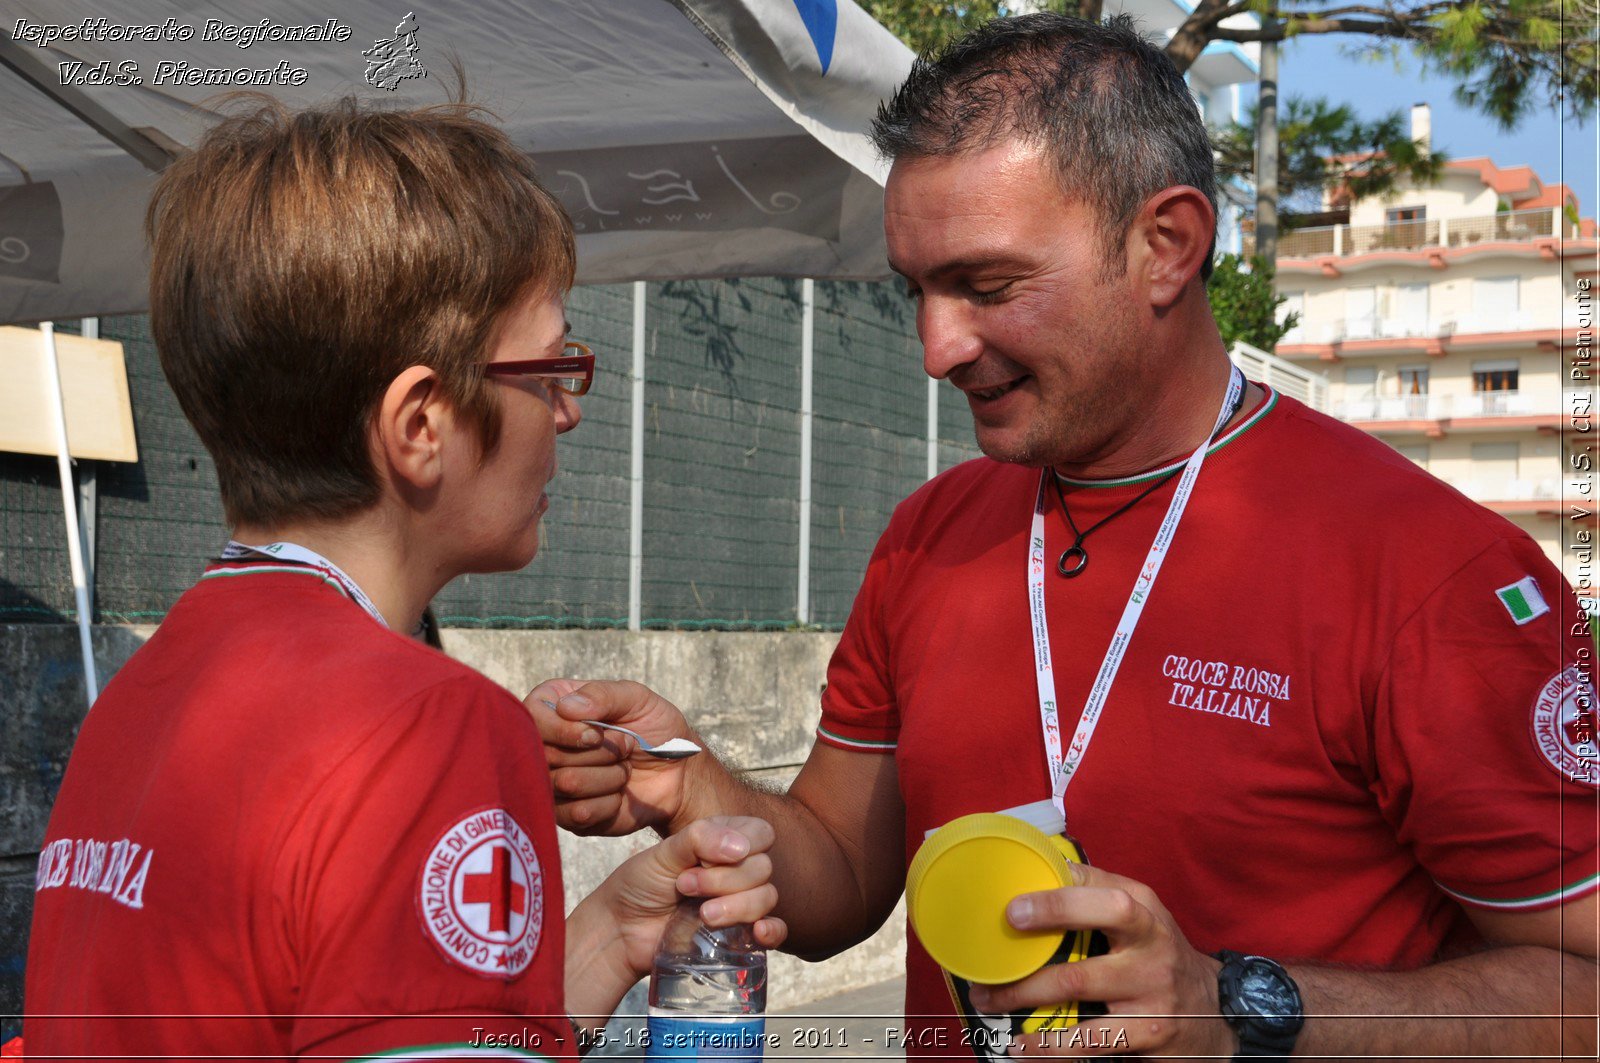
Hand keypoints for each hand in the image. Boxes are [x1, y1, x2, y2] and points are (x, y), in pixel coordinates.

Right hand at [526, 678, 697, 834]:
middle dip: (598, 752)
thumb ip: (603, 695)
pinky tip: (620, 794)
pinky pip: (577, 813)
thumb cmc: (656, 729)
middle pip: (547, 755)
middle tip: (624, 748)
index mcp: (554, 708)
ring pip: (564, 784)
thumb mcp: (637, 699)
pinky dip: (609, 802)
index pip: (531, 719)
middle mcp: (547, 746)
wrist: (679, 773)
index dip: (562, 730)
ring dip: (608, 776)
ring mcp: (554, 783)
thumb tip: (566, 707)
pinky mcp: (568, 816)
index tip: (595, 733)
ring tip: (623, 769)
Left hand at [598, 816, 787, 980]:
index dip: (740, 846)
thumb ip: (697, 840)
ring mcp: (741, 903)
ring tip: (702, 914)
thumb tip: (740, 847)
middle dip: (725, 880)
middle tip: (684, 886)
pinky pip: (776, 931)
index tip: (701, 860)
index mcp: (724, 841)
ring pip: (768, 897)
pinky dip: (772, 931)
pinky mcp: (741, 936)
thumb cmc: (640, 885)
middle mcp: (738, 869)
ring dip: (737, 906)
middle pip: (764, 868)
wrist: (621, 932)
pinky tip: (757, 932)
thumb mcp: (662, 855)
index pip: (761, 834)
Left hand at [965, 863, 1234, 1058]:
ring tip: (990, 1005)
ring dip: (1027, 1003)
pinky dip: (1051, 1048)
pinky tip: (1022, 1048)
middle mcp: (1149, 948)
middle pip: (1083, 954)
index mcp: (1142, 909)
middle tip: (987, 975)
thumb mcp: (1140, 912)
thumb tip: (1035, 867)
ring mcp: (1151, 994)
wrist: (1217, 1008)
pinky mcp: (1149, 1033)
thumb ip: (1094, 890)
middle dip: (1028, 970)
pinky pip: (1091, 1042)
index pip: (1099, 895)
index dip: (1055, 903)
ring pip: (1078, 997)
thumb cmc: (1158, 951)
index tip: (1012, 910)